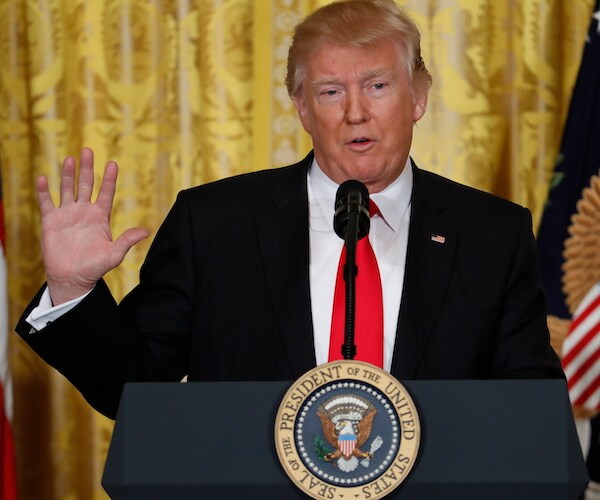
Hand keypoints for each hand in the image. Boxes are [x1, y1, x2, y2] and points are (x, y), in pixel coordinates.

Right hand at [38, 148, 148, 304]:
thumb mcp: (114, 254)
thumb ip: (127, 241)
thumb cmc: (94, 267)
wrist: (72, 278)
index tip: (112, 163)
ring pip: (67, 189)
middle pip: (86, 184)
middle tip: (87, 150)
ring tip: (69, 159)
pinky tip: (44, 178)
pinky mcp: (51, 221)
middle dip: (87, 168)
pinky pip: (47, 202)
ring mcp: (67, 214)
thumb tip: (145, 231)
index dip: (109, 179)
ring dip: (67, 174)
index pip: (105, 192)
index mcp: (100, 216)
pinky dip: (44, 191)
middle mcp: (84, 211)